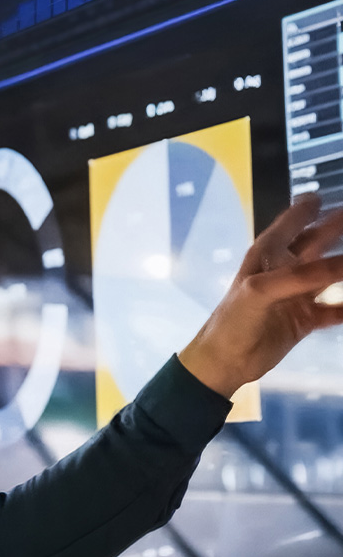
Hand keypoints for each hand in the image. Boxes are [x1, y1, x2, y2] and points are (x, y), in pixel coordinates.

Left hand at [179, 194, 342, 397]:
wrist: (225, 360)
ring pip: (329, 276)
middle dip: (334, 231)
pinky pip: (334, 310)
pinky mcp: (304, 320)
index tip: (318, 196)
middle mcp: (283, 272)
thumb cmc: (235, 319)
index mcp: (266, 257)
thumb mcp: (263, 290)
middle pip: (314, 245)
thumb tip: (340, 262)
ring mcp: (295, 296)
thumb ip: (302, 275)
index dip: (303, 211)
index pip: (288, 226)